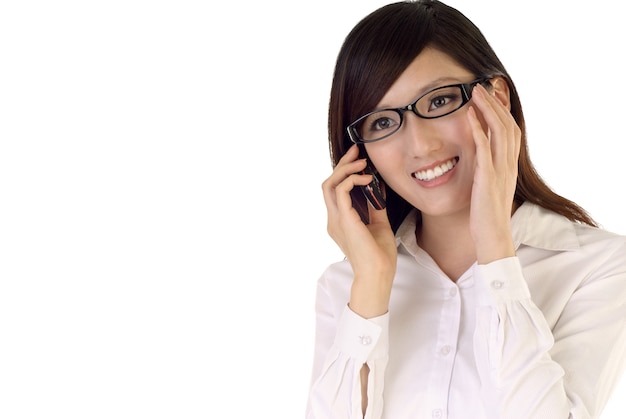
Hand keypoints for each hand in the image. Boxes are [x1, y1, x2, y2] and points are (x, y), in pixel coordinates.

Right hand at [321, 144, 396, 317]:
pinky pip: (341, 192)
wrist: (378, 273)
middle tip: (356, 151)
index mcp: (340, 221)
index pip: (335, 190)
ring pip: (330, 185)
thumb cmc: (379, 255)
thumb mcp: (379, 224)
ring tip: (361, 162)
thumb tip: (378, 187)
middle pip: (329, 183)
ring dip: (345, 169)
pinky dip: (352, 181)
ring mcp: (336, 220)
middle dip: (342, 164)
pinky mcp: (344, 220)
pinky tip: (367, 179)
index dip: (344, 171)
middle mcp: (334, 219)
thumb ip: (375, 206)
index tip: (358, 158)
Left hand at [466, 82, 520, 263]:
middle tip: (484, 84)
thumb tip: (480, 160)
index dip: (503, 110)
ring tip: (476, 91)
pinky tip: (469, 116)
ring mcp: (500, 170)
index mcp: (509, 166)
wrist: (493, 237)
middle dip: (497, 103)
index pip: (510, 130)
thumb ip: (488, 171)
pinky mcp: (488, 178)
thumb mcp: (490, 188)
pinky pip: (484, 148)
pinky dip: (478, 130)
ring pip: (499, 131)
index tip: (494, 93)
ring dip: (488, 109)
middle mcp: (508, 164)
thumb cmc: (487, 216)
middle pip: (507, 124)